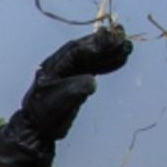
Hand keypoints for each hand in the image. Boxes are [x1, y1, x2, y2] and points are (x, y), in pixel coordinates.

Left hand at [0, 22, 133, 166]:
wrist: (38, 127)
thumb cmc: (45, 114)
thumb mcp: (58, 103)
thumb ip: (74, 91)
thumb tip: (92, 81)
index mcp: (53, 67)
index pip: (75, 51)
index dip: (93, 45)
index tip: (110, 41)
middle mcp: (61, 65)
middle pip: (86, 49)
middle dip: (105, 44)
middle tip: (123, 38)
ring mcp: (69, 71)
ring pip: (92, 57)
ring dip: (109, 52)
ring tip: (128, 48)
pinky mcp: (77, 78)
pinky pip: (94, 67)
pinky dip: (108, 63)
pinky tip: (122, 59)